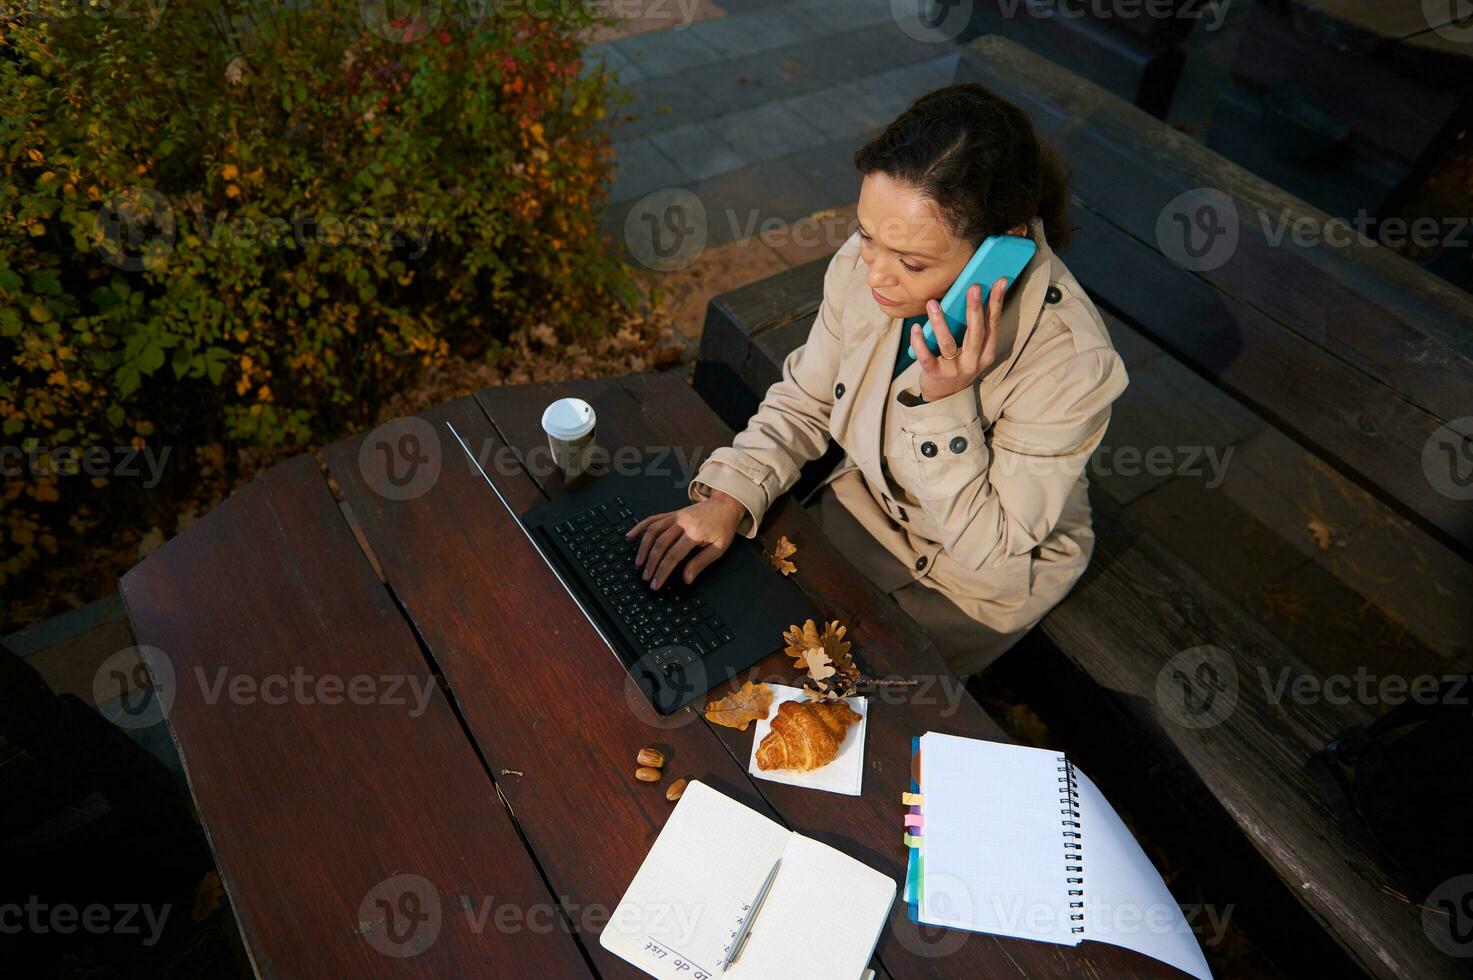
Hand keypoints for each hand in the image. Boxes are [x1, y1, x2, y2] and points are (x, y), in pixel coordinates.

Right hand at [624, 489, 744, 589]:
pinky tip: (631, 535)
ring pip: (653, 531)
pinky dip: (640, 527)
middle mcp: (682, 523)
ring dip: (643, 547)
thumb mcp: (718, 548)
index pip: (673, 555)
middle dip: (651, 563)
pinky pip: (653, 519)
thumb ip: (700, 563)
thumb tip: (686, 579)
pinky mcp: (672, 514)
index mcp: (695, 532)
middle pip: (660, 544)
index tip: (656, 583)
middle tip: (646, 577)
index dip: (662, 571)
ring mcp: (675, 516)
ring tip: (639, 562)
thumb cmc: (723, 526)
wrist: (725, 504)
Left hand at [911, 277, 1004, 402]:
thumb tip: (971, 296)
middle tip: (973, 287)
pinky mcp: (935, 374)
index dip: (997, 303)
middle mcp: (973, 361)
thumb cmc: (959, 365)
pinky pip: (926, 357)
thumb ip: (973, 330)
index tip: (1000, 282)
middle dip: (975, 308)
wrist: (944, 397)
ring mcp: (955, 369)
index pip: (993, 325)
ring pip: (948, 343)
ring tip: (933, 303)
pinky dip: (919, 342)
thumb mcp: (973, 351)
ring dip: (940, 322)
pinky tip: (915, 328)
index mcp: (986, 353)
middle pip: (976, 332)